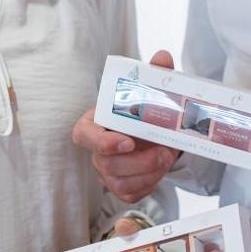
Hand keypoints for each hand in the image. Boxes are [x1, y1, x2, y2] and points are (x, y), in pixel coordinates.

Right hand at [72, 50, 181, 202]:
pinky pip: (130, 194)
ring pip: (118, 183)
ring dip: (147, 173)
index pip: (83, 135)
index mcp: (95, 123)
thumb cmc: (144, 111)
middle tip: (164, 151)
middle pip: (106, 164)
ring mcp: (106, 171)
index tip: (128, 141)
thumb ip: (154, 75)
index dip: (102, 142)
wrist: (156, 132)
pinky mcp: (119, 187)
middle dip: (139, 161)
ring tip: (167, 158)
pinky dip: (149, 185)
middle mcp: (96, 150)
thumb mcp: (150, 91)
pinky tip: (160, 170)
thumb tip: (162, 58)